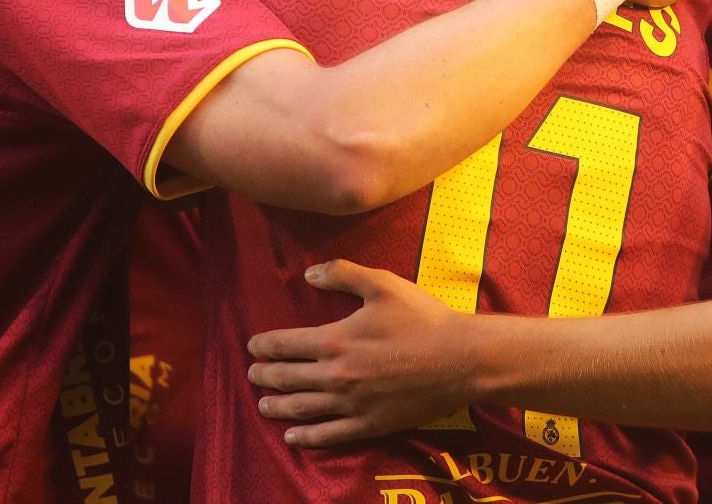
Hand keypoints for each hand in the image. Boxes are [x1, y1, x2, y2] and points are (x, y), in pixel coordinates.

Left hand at [246, 260, 473, 447]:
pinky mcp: (369, 424)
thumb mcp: (383, 284)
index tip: (253, 346)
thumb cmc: (422, 318)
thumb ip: (343, 274)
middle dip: (265, 376)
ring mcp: (351, 404)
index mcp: (334, 340)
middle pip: (288, 379)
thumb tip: (308, 274)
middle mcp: (335, 376)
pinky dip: (306, 437)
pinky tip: (292, 437)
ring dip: (277, 407)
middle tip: (252, 374)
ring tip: (262, 405)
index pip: (286, 344)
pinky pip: (329, 434)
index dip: (265, 345)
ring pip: (302, 409)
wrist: (459, 359)